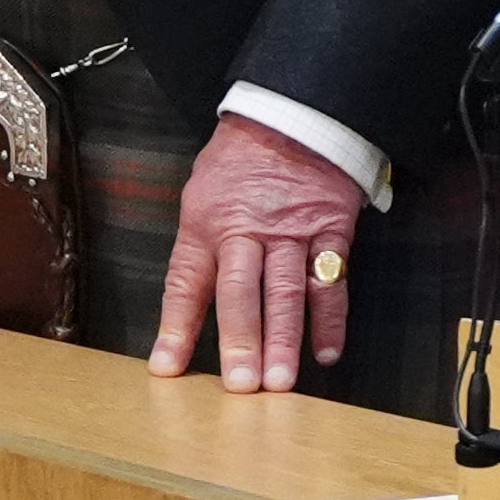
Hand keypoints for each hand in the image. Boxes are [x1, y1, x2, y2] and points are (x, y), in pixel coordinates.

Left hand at [148, 114, 363, 391]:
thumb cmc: (240, 161)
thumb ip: (197, 252)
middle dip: (242, 340)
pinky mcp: (332, 228)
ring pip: (288, 290)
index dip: (177, 328)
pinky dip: (331, 318)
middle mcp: (249, 229)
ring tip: (282, 382)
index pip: (188, 281)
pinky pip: (332, 279)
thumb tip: (183, 314)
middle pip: (243, 291)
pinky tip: (326, 352)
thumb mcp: (202, 195)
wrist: (293, 114)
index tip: (167, 368)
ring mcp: (294, 230)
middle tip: (242, 385)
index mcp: (208, 222)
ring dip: (285, 339)